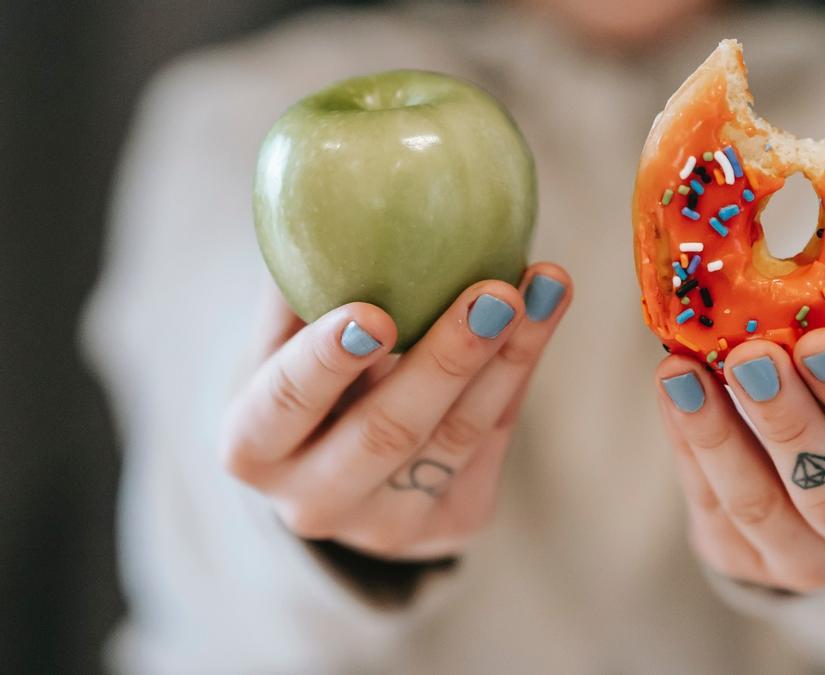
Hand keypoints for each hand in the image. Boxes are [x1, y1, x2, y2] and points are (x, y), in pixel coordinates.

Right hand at [220, 264, 571, 559]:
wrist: (338, 469)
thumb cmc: (304, 376)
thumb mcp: (281, 338)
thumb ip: (298, 281)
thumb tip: (324, 181)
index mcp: (253, 448)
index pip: (285, 405)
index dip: (326, 361)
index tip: (373, 313)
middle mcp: (314, 503)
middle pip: (387, 432)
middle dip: (447, 360)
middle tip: (494, 292)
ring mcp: (387, 527)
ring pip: (457, 438)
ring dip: (509, 356)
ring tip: (545, 285)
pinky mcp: (453, 524)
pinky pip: (494, 439)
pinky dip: (520, 371)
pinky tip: (545, 312)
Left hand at [656, 328, 824, 591]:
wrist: (815, 487)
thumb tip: (787, 273)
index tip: (821, 342)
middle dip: (787, 420)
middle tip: (751, 356)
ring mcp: (809, 561)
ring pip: (759, 506)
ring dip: (717, 434)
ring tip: (684, 372)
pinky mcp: (743, 563)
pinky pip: (710, 502)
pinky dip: (686, 442)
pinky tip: (673, 389)